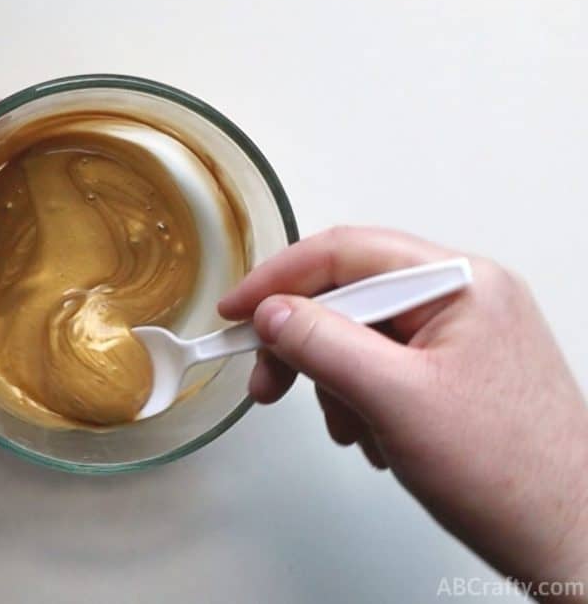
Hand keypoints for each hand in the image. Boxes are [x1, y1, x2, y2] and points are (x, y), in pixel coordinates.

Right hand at [219, 227, 587, 591]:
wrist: (566, 537)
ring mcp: (461, 334)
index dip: (279, 279)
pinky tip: (373, 435)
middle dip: (303, 343)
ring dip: (334, 380)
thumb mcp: (396, 400)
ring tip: (348, 428)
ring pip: (361, 334)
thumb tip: (270, 312)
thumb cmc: (508, 472)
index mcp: (459, 282)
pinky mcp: (455, 371)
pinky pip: (383, 365)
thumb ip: (324, 345)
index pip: (346, 253)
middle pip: (350, 295)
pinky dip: (361, 397)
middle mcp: (462, 297)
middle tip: (268, 383)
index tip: (236, 312)